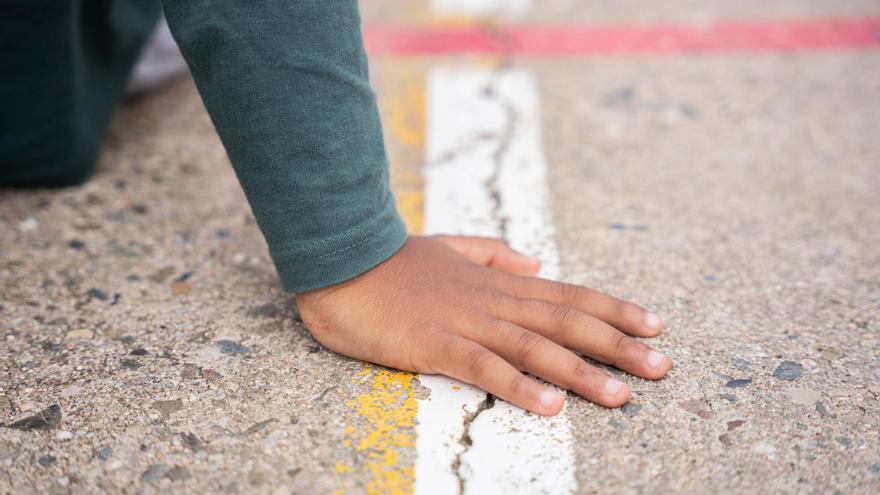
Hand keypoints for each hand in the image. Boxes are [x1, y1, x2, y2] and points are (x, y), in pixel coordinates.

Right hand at [295, 235, 670, 415]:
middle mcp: (492, 300)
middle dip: (617, 344)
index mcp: (497, 281)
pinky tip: (549, 406)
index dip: (613, 309)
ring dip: (581, 372)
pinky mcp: (435, 345)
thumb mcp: (449, 247)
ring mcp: (465, 322)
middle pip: (565, 321)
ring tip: (621, 394)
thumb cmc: (392, 260)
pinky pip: (484, 368)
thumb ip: (492, 252)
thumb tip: (533, 261)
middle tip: (661, 366)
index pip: (567, 294)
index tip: (654, 324)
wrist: (342, 259)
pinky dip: (519, 386)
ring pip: (535, 346)